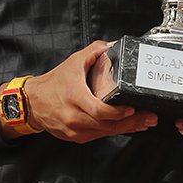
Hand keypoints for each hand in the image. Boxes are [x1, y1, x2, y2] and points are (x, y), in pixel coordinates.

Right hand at [25, 41, 157, 142]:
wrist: (33, 102)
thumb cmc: (53, 83)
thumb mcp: (73, 62)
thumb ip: (94, 51)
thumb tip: (113, 45)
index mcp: (74, 98)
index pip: (99, 111)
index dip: (118, 112)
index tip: (132, 108)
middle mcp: (74, 117)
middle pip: (108, 125)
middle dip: (132, 122)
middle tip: (148, 117)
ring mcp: (75, 130)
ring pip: (106, 132)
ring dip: (127, 128)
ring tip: (143, 121)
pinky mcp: (77, 137)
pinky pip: (99, 135)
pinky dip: (113, 130)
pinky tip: (125, 125)